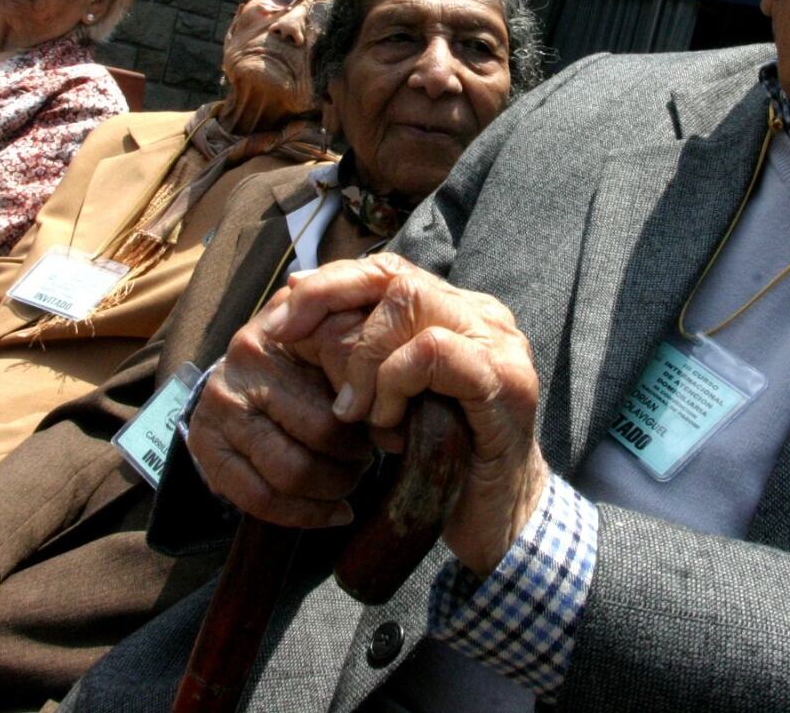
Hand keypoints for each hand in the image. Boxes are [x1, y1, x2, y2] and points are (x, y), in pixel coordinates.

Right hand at [185, 293, 375, 528]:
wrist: (241, 375)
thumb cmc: (306, 360)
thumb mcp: (337, 337)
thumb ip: (369, 359)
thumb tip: (400, 426)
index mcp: (288, 324)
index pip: (347, 365)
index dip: (380, 404)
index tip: (397, 428)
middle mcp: (247, 359)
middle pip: (325, 430)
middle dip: (357, 455)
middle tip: (368, 457)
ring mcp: (222, 405)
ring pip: (294, 470)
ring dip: (334, 486)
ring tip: (349, 479)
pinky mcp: (206, 446)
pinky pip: (260, 498)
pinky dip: (304, 515)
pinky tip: (332, 512)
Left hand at [267, 253, 550, 576]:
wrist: (498, 519)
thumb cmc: (440, 461)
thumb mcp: (393, 398)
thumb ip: (366, 353)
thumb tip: (298, 300)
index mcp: (458, 313)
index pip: (387, 270)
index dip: (330, 284)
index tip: (283, 319)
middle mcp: (482, 316)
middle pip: (394, 274)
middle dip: (329, 300)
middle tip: (289, 338)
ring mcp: (499, 344)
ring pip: (409, 302)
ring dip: (364, 357)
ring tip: (356, 411)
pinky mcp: (505, 380)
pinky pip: (432, 351)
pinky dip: (395, 382)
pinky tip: (388, 425)